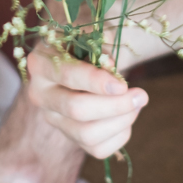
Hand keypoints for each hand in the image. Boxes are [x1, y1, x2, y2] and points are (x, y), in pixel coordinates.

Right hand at [27, 43, 148, 158]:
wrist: (84, 55)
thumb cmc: (89, 41)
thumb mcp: (94, 33)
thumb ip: (102, 47)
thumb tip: (111, 69)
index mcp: (41, 62)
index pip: (67, 76)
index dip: (96, 82)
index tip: (123, 85)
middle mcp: (40, 94)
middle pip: (76, 109)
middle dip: (114, 105)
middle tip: (142, 95)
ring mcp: (53, 118)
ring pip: (87, 134)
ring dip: (121, 120)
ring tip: (138, 102)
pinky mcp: (69, 136)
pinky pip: (97, 149)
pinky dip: (120, 135)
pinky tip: (128, 116)